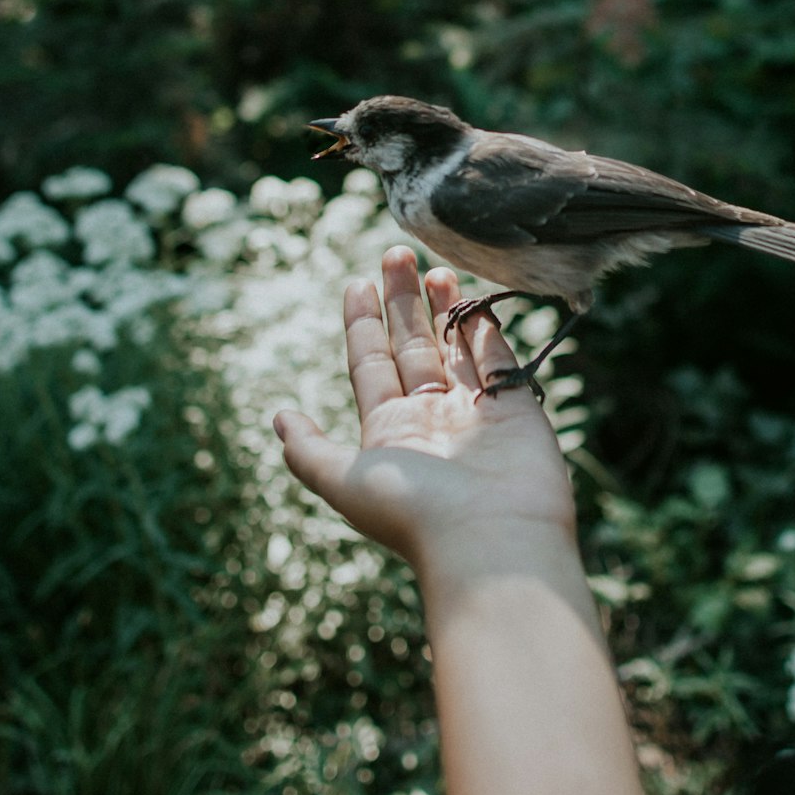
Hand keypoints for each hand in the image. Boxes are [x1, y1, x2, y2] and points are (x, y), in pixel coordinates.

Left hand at [273, 247, 577, 577]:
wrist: (492, 542)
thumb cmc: (415, 511)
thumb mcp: (346, 480)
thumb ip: (309, 450)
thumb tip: (278, 417)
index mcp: (390, 432)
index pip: (370, 364)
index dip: (362, 323)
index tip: (357, 281)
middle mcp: (431, 418)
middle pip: (412, 346)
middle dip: (402, 300)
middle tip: (396, 252)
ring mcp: (475, 412)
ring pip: (455, 346)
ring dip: (444, 307)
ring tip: (435, 267)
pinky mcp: (516, 409)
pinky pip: (499, 357)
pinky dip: (487, 328)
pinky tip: (473, 299)